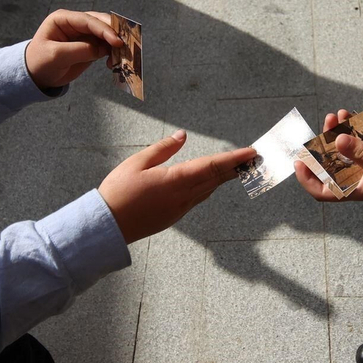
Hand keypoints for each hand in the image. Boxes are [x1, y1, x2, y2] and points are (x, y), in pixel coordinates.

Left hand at [25, 10, 121, 89]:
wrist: (36, 77)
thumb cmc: (40, 62)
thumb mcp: (56, 55)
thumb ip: (80, 50)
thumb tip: (103, 49)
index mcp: (64, 19)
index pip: (88, 20)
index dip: (104, 29)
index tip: (117, 41)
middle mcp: (76, 24)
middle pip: (101, 23)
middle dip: (115, 32)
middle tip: (127, 43)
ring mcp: (85, 35)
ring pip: (107, 35)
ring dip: (116, 44)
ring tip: (123, 56)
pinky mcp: (91, 47)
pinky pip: (107, 47)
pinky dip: (114, 53)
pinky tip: (115, 62)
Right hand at [99, 130, 257, 243]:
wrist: (108, 227)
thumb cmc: (118, 192)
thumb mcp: (137, 163)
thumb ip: (163, 149)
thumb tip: (182, 135)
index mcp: (176, 180)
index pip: (212, 166)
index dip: (234, 159)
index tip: (251, 153)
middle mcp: (183, 196)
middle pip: (216, 179)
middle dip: (236, 167)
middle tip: (255, 158)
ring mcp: (180, 209)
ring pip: (208, 190)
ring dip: (224, 177)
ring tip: (238, 167)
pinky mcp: (174, 216)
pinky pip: (198, 198)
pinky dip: (209, 187)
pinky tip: (211, 181)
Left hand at [292, 110, 362, 210]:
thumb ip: (359, 152)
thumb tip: (336, 139)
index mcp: (352, 189)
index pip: (321, 190)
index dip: (307, 179)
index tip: (299, 162)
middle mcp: (354, 178)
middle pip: (329, 163)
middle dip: (324, 143)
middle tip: (325, 122)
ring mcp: (362, 166)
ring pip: (341, 150)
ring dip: (337, 132)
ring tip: (337, 114)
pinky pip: (356, 142)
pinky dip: (352, 129)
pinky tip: (349, 115)